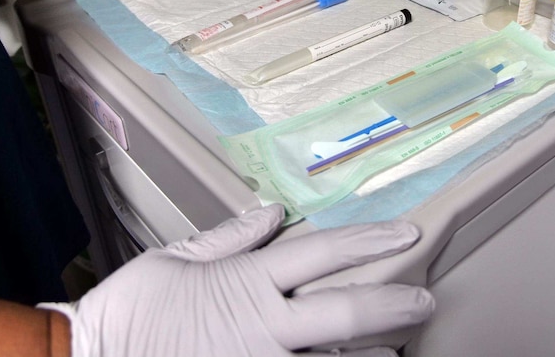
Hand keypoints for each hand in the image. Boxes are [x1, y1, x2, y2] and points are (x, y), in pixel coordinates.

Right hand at [41, 204, 433, 356]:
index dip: (368, 240)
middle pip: (343, 309)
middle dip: (390, 303)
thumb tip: (269, 212)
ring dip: (370, 354)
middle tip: (424, 300)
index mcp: (247, 282)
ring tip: (398, 349)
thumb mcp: (176, 261)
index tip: (404, 233)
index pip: (322, 252)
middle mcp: (262, 325)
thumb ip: (230, 238)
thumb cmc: (130, 315)